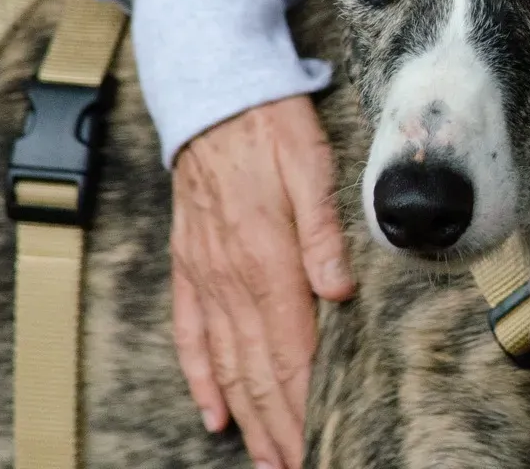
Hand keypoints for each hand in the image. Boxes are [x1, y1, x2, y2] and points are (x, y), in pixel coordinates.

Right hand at [170, 95, 353, 468]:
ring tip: (266, 457)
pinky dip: (200, 377)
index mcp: (268, 258)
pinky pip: (190, 333)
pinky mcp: (189, 266)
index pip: (290, 351)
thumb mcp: (312, 167)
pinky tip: (213, 413)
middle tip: (298, 466)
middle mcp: (231, 277)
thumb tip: (340, 293)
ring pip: (225, 362)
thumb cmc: (272, 129)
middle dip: (279, 426)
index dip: (304, 404)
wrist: (213, 97)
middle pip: (257, 370)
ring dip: (246, 415)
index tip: (319, 441)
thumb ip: (324, 232)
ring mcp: (205, 275)